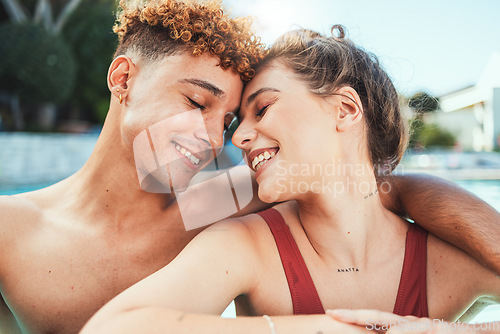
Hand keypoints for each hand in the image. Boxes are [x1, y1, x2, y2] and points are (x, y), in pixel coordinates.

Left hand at [326, 309, 479, 333]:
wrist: (485, 332)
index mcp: (406, 326)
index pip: (376, 320)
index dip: (354, 316)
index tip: (331, 314)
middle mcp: (414, 323)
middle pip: (380, 317)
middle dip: (354, 315)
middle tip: (330, 312)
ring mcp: (428, 327)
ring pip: (400, 326)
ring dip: (377, 325)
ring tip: (356, 323)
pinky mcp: (444, 331)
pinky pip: (426, 331)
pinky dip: (407, 333)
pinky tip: (393, 333)